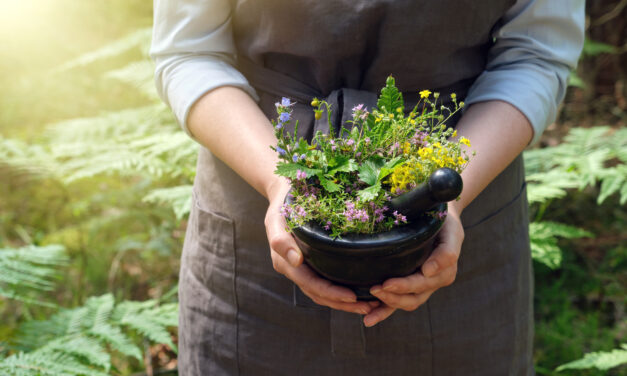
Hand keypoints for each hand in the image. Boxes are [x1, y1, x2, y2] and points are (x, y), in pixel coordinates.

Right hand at [264, 178, 379, 314]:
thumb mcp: (277, 218)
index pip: (310, 284)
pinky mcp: (311, 263)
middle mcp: (293, 269)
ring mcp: (302, 268)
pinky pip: (326, 281)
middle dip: (343, 304)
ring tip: (370, 306)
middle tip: (369, 308)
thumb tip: (295, 261)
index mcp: (284, 262)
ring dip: (345, 303)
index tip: (353, 297)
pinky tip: (361, 291)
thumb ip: (281, 240)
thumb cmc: (282, 203)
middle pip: (319, 294)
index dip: (331, 293)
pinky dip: (342, 290)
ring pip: (323, 293)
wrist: (284, 192)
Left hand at [363, 205, 463, 326]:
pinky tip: (368, 319)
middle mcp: (434, 282)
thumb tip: (428, 272)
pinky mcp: (410, 286)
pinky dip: (383, 312)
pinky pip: (398, 302)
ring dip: (387, 306)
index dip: (404, 286)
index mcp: (444, 272)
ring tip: (368, 308)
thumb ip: (446, 252)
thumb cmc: (445, 223)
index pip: (423, 283)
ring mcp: (422, 287)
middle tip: (374, 289)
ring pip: (406, 303)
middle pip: (413, 297)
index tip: (386, 283)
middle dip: (392, 297)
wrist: (440, 219)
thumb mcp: (451, 232)